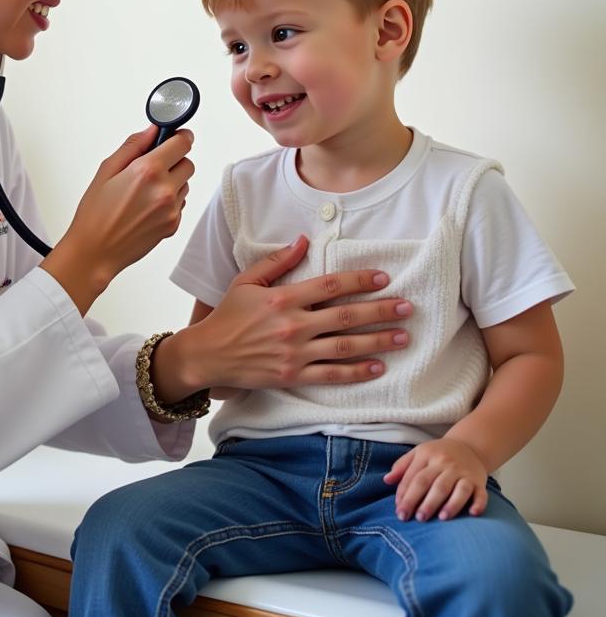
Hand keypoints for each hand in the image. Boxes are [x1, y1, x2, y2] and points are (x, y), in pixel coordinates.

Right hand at [42, 125, 193, 313]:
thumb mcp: (107, 170)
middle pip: (188, 163)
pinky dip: (169, 201)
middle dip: (174, 160)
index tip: (176, 136)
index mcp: (147, 171)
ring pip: (185, 184)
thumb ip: (133, 146)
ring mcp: (172, 210)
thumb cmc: (95, 214)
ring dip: (172, 181)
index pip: (182, 143)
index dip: (180, 136)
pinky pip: (180, 203)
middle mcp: (164, 190)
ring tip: (145, 191)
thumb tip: (152, 130)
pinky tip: (146, 206)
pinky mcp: (174, 225)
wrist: (95, 252)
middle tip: (153, 166)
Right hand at [151, 237, 412, 403]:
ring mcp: (294, 352)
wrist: (208, 354)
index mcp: (283, 298)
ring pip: (345, 347)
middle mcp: (293, 325)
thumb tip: (303, 240)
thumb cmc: (228, 316)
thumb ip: (277, 261)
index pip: (330, 286)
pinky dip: (357, 372)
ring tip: (403, 337)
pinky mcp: (293, 375)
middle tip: (407, 307)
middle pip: (346, 316)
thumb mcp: (246, 281)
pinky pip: (332, 375)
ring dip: (378, 341)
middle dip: (380, 311)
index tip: (384, 278)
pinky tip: (379, 368)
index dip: (359, 281)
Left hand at [383, 438, 488, 521]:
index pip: (415, 477)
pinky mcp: (478, 482)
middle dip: (424, 502)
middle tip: (417, 519)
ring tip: (441, 518)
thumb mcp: (418, 454)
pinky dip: (478, 503)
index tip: (400, 511)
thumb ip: (402, 466)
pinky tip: (473, 514)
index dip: (406, 494)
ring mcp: (463, 473)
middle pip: (433, 484)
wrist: (469, 446)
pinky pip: (480, 493)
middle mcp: (445, 464)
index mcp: (427, 456)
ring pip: (457, 488)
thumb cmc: (438, 454)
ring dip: (450, 504)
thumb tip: (386, 480)